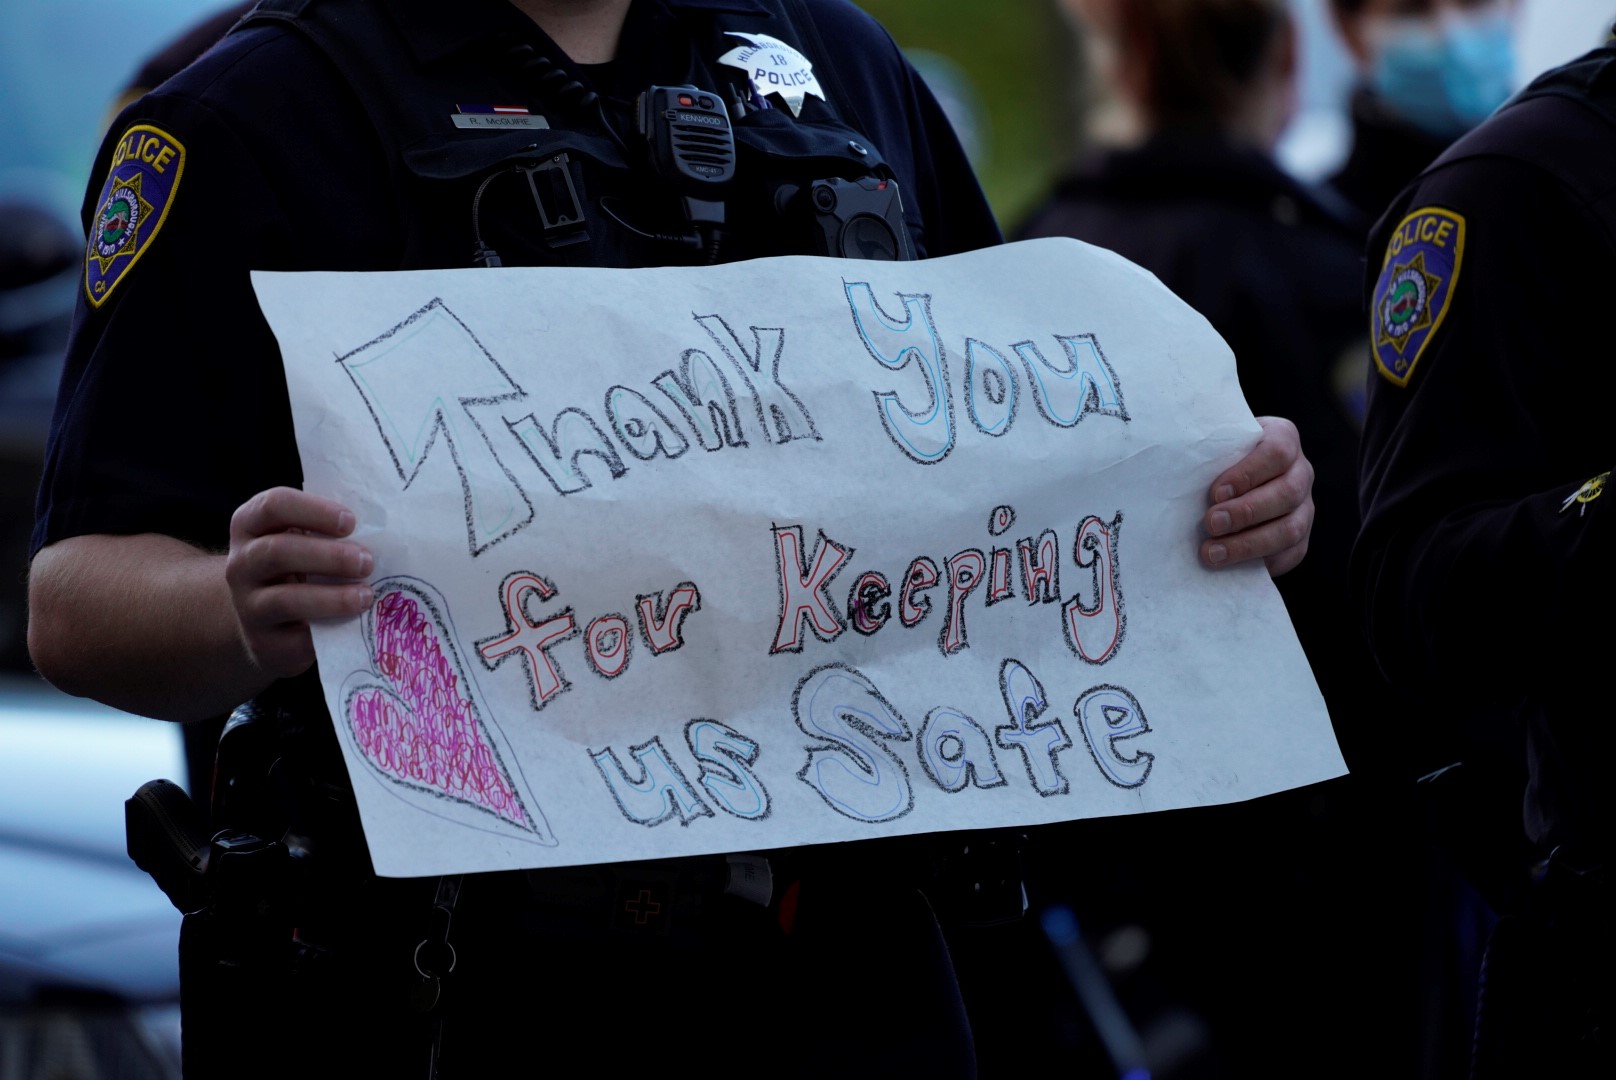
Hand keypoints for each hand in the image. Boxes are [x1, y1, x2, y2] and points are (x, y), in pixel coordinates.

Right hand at [225, 487, 373, 678]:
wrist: (270, 622)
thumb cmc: (299, 567)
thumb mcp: (305, 539)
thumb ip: (329, 530)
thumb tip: (384, 527)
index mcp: (251, 525)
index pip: (274, 505)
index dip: (313, 511)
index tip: (350, 522)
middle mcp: (241, 563)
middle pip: (278, 552)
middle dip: (329, 556)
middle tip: (367, 561)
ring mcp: (248, 604)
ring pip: (285, 599)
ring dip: (332, 597)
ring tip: (366, 595)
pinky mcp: (263, 641)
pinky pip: (297, 637)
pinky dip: (329, 628)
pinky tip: (354, 622)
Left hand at [1199, 416, 1313, 576]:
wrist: (1232, 476)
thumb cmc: (1219, 456)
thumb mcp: (1217, 443)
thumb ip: (1208, 450)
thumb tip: (1174, 468)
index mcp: (1283, 438)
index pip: (1276, 453)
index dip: (1247, 474)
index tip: (1216, 493)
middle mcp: (1300, 472)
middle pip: (1286, 493)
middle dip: (1246, 512)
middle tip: (1210, 524)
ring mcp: (1304, 506)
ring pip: (1290, 528)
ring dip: (1249, 544)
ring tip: (1212, 553)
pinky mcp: (1301, 536)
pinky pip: (1291, 553)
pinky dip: (1263, 562)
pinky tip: (1233, 566)